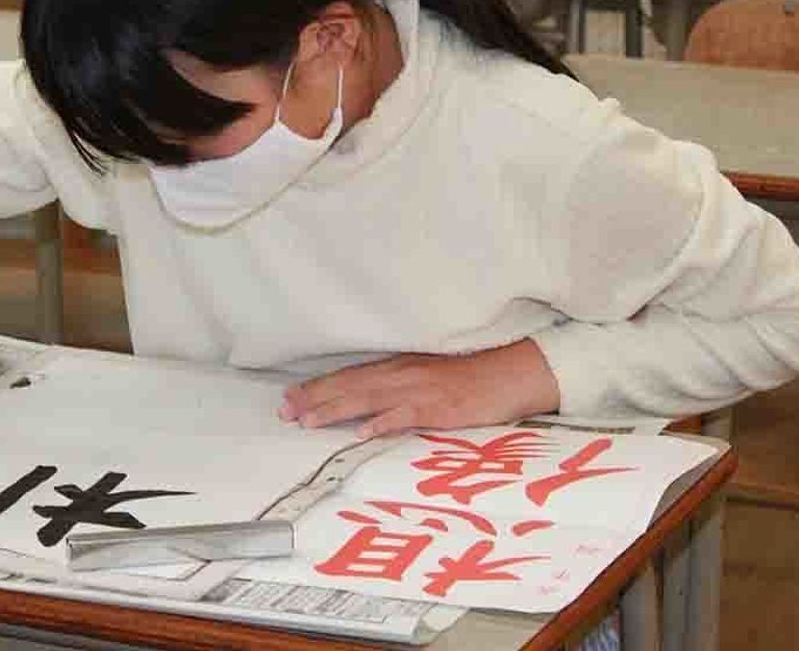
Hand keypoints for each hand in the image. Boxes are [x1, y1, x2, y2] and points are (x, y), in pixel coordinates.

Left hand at [278, 339, 559, 437]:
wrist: (515, 371)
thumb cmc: (474, 376)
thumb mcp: (430, 377)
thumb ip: (400, 388)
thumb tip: (368, 408)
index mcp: (400, 367)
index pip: (350, 376)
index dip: (319, 387)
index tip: (290, 397)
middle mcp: (403, 373)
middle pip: (350, 385)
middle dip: (315, 398)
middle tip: (283, 412)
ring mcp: (421, 389)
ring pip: (368, 398)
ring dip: (336, 409)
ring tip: (307, 421)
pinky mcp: (441, 407)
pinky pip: (406, 415)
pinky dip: (383, 422)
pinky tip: (362, 432)